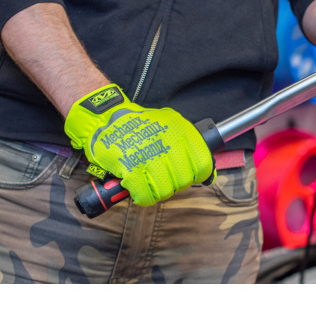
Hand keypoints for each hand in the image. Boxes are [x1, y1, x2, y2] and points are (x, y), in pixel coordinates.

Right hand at [64, 85, 214, 205]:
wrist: (106, 119)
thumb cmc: (141, 126)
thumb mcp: (171, 124)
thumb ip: (190, 146)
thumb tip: (209, 175)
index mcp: (181, 131)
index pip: (202, 164)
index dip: (198, 175)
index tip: (189, 174)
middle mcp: (168, 143)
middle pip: (184, 180)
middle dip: (174, 183)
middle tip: (163, 176)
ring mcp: (149, 156)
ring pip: (166, 191)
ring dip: (157, 191)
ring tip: (149, 180)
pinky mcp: (130, 168)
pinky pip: (145, 196)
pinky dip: (142, 196)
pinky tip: (137, 186)